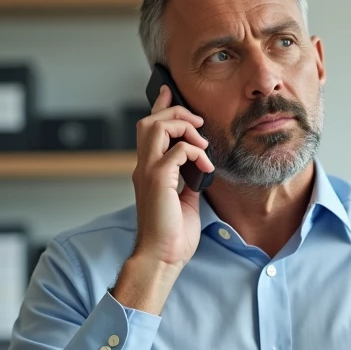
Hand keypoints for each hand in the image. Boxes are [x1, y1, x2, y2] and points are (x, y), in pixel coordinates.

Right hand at [130, 84, 214, 269]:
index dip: (159, 107)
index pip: (149, 130)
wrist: (163, 257)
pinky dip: (196, 153)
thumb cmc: (172, 236)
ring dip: (183, 128)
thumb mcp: (185, 201)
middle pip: (150, 121)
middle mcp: (143, 168)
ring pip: (156, 127)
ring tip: (202, 144)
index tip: (168, 92)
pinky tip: (206, 168)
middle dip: (176, 114)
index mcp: (149, 171)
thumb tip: (201, 168)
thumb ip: (188, 180)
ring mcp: (148, 173)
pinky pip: (178, 150)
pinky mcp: (158, 180)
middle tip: (199, 124)